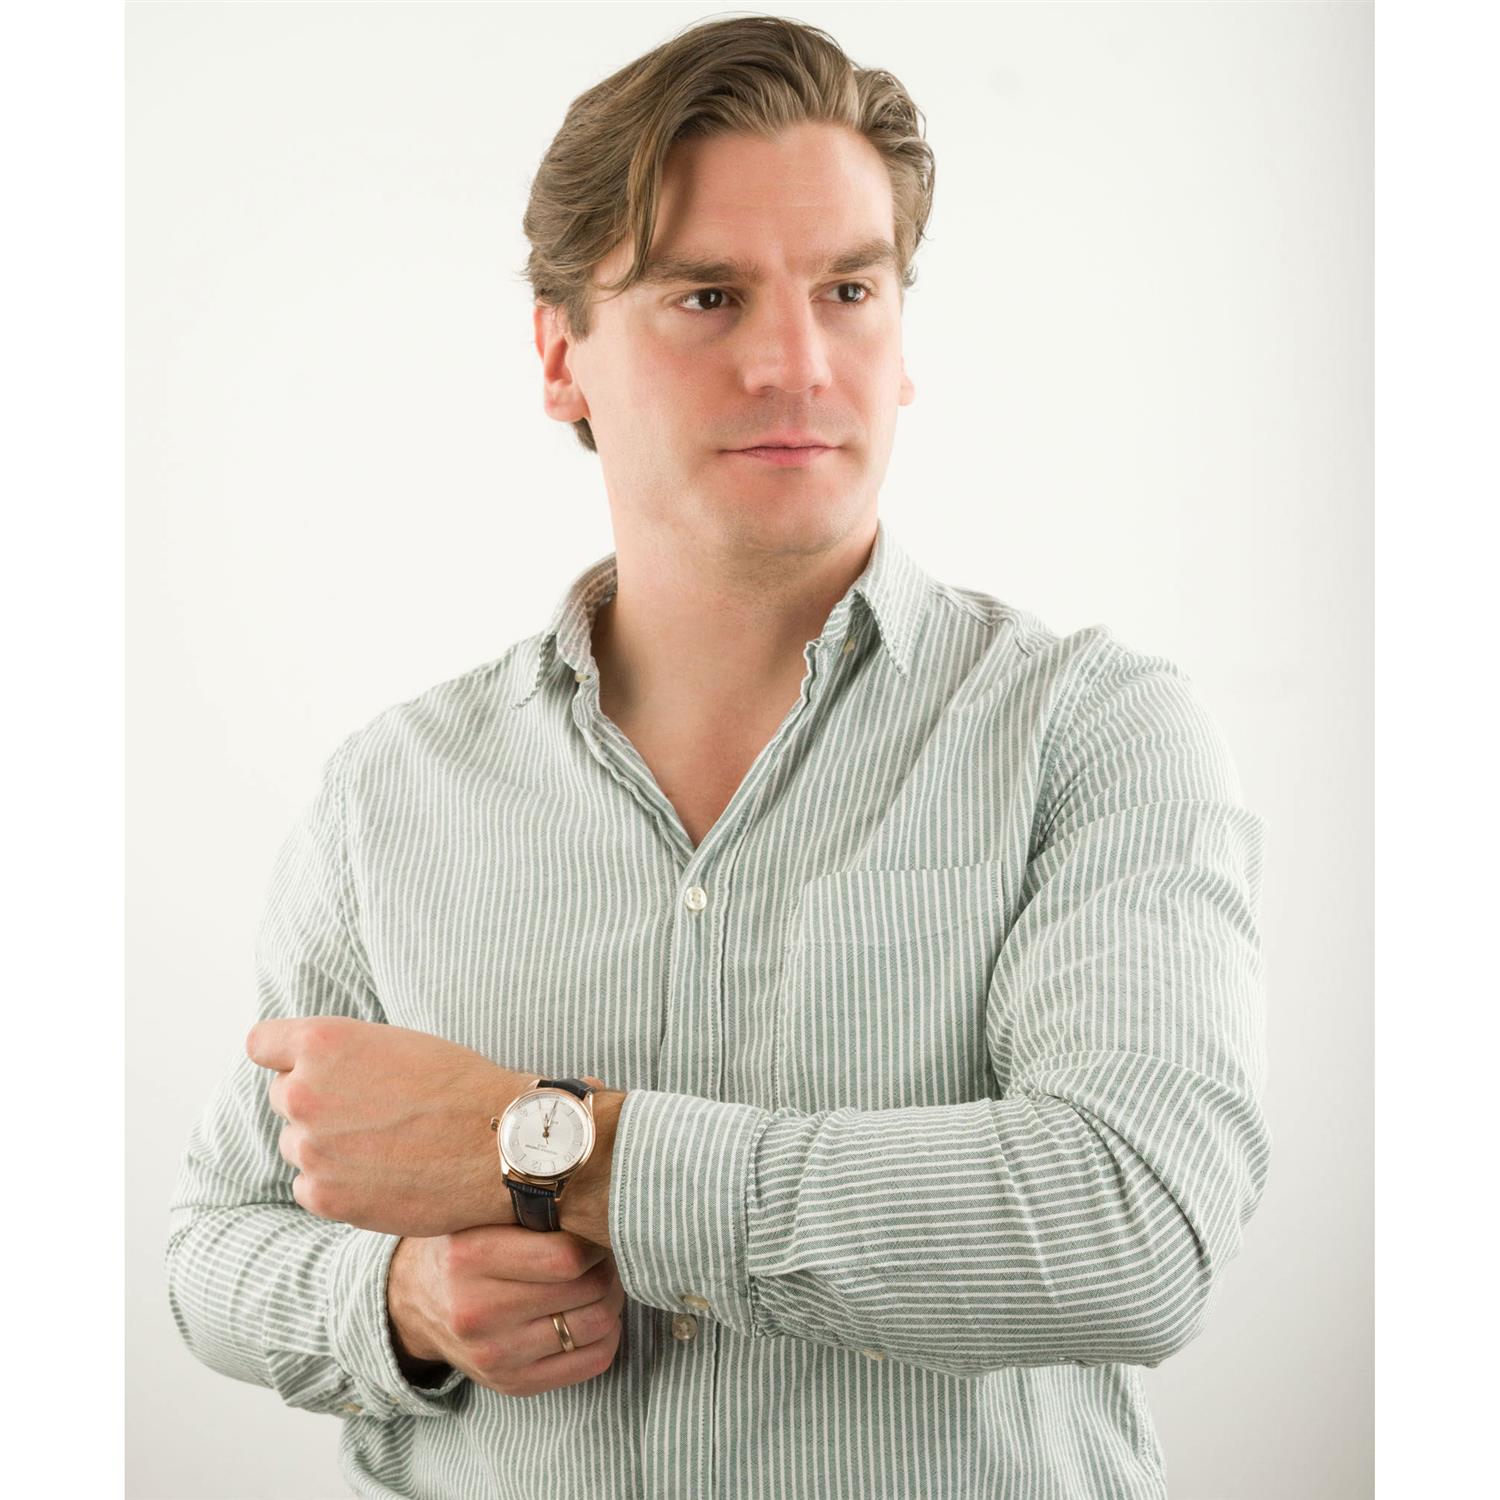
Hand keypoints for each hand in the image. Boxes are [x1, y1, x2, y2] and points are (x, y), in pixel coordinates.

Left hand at [245, 1015, 538, 1236]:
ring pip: (296, 1143)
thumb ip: (343, 1056)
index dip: (284, 1055)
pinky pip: (308, 1185)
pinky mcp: (323, 1195)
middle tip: (368, 1111)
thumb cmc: (459, 1086)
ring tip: (383, 1146)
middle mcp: (304, 1092)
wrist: (499, 1145)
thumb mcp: (397, 1043)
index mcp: (323, 1043)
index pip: (261, 1044)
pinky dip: (336, 1184)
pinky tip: (380, 1174)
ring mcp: (310, 1148)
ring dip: (325, 1145)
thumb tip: (308, 1071)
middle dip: (316, 1102)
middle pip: (282, 1095)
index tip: (306, 1066)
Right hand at [388, 1227, 625, 1397]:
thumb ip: (528, 1207)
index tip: (596, 1229)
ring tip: (602, 1280)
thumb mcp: (479, 1214)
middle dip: (608, 1267)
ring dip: (612, 1300)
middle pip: (586, 1291)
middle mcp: (478, 1312)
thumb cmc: (463, 1245)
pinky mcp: (512, 1384)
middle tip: (606, 1253)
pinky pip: (590, 1363)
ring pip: (595, 1327)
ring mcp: (495, 1356)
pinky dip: (608, 1335)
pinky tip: (595, 1313)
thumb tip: (599, 1204)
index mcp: (470, 1258)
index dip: (595, 1240)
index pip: (565, 1256)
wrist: (414, 1302)